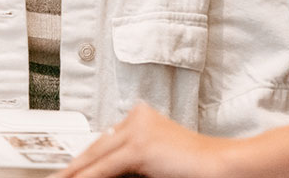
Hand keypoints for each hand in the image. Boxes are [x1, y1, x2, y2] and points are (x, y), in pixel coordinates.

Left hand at [58, 103, 234, 177]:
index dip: (83, 160)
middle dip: (75, 168)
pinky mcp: (139, 146)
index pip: (104, 141)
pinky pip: (103, 169)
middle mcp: (137, 117)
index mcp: (141, 117)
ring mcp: (138, 129)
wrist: (221, 165)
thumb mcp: (154, 161)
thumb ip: (130, 162)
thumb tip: (101, 171)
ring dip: (75, 174)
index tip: (67, 172)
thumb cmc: (194, 167)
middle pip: (96, 147)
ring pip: (96, 157)